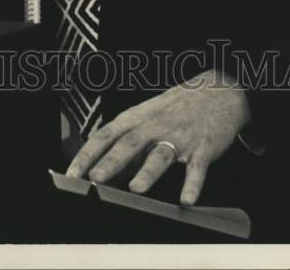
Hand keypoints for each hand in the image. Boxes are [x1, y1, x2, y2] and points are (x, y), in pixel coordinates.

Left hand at [65, 69, 249, 205]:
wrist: (219, 90)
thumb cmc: (175, 108)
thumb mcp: (146, 116)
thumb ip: (126, 142)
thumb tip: (102, 170)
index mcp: (137, 117)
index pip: (106, 134)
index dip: (88, 154)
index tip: (71, 173)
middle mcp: (155, 125)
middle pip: (130, 143)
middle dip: (111, 162)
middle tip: (95, 180)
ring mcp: (180, 135)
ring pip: (161, 154)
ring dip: (148, 171)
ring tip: (135, 189)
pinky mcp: (204, 146)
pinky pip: (197, 167)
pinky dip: (192, 184)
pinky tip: (186, 200)